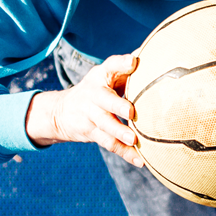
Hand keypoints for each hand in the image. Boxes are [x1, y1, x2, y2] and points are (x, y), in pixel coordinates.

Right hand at [25, 53, 143, 164]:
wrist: (61, 111)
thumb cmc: (97, 89)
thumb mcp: (106, 75)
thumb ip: (127, 69)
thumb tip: (154, 55)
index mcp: (101, 76)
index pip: (110, 65)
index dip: (121, 63)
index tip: (133, 61)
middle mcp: (94, 94)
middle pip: (105, 100)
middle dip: (117, 105)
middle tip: (131, 112)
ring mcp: (91, 115)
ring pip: (106, 125)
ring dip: (119, 134)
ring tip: (134, 140)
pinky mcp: (91, 132)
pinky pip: (108, 144)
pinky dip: (124, 153)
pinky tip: (139, 160)